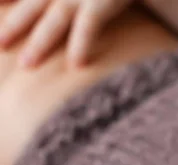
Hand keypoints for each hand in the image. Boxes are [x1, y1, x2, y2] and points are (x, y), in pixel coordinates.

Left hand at [0, 0, 131, 67]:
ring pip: (56, 16)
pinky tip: (77, 65)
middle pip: (36, 3)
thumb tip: (68, 9)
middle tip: (1, 45)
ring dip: (40, 41)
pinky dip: (82, 43)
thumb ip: (86, 3)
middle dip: (16, 24)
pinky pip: (90, 23)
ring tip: (27, 65)